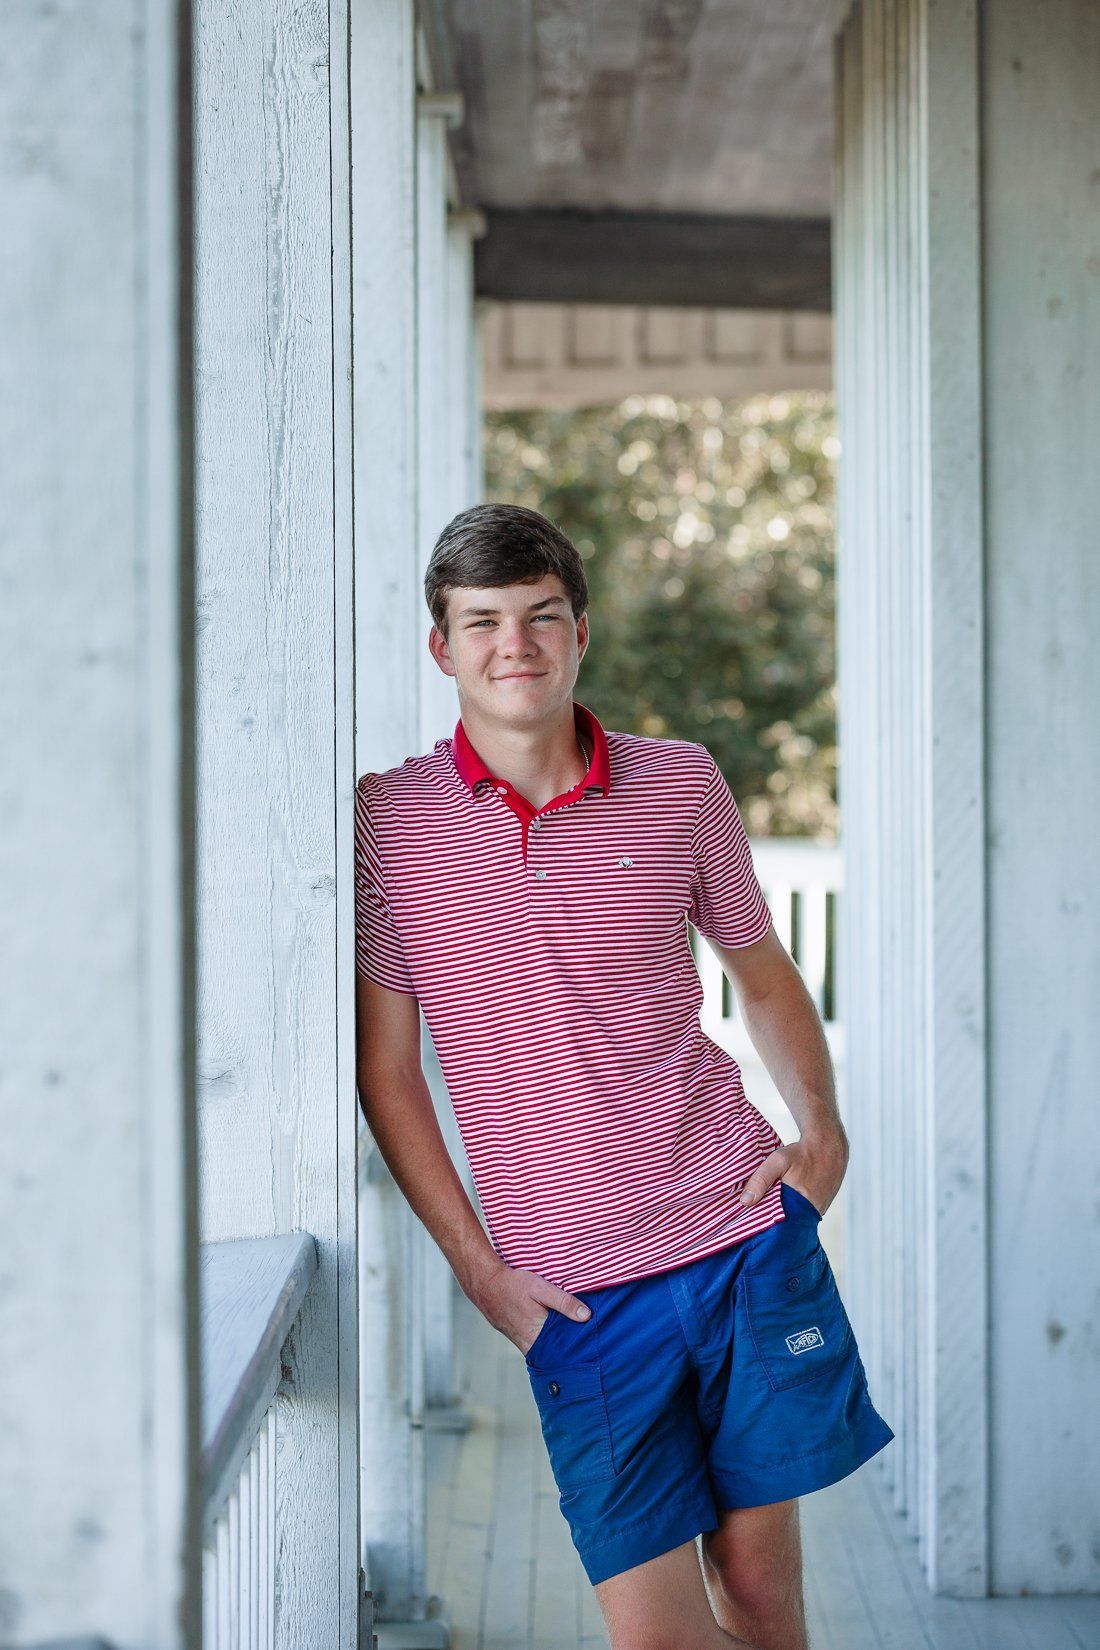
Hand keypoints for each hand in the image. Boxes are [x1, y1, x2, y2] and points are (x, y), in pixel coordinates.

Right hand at [472, 1261, 591, 1354]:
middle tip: (583, 1339)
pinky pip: (532, 1343)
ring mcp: (519, 1341)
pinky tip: (549, 1328)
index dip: (575, 1348)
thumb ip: (564, 1303)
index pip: (562, 1351)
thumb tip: (586, 1316)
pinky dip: (542, 1338)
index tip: (588, 1344)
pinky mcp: (514, 1335)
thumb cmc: (513, 1284)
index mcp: (536, 1336)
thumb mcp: (541, 1288)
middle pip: (552, 1352)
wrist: (484, 1283)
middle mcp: (527, 1344)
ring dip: (554, 1343)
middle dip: (566, 1347)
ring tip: (569, 1334)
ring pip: (542, 1348)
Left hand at [737, 1131, 847, 1219]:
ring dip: (785, 1211)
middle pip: (788, 1222)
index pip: (780, 1225)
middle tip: (759, 1211)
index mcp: (803, 1206)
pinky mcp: (822, 1205)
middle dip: (774, 1218)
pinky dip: (794, 1206)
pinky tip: (786, 1197)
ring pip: (797, 1216)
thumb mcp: (778, 1161)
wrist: (828, 1145)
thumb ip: (761, 1180)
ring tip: (771, 1203)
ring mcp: (820, 1210)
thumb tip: (745, 1201)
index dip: (766, 1224)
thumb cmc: (802, 1153)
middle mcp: (814, 1212)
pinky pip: (804, 1211)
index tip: (752, 1221)